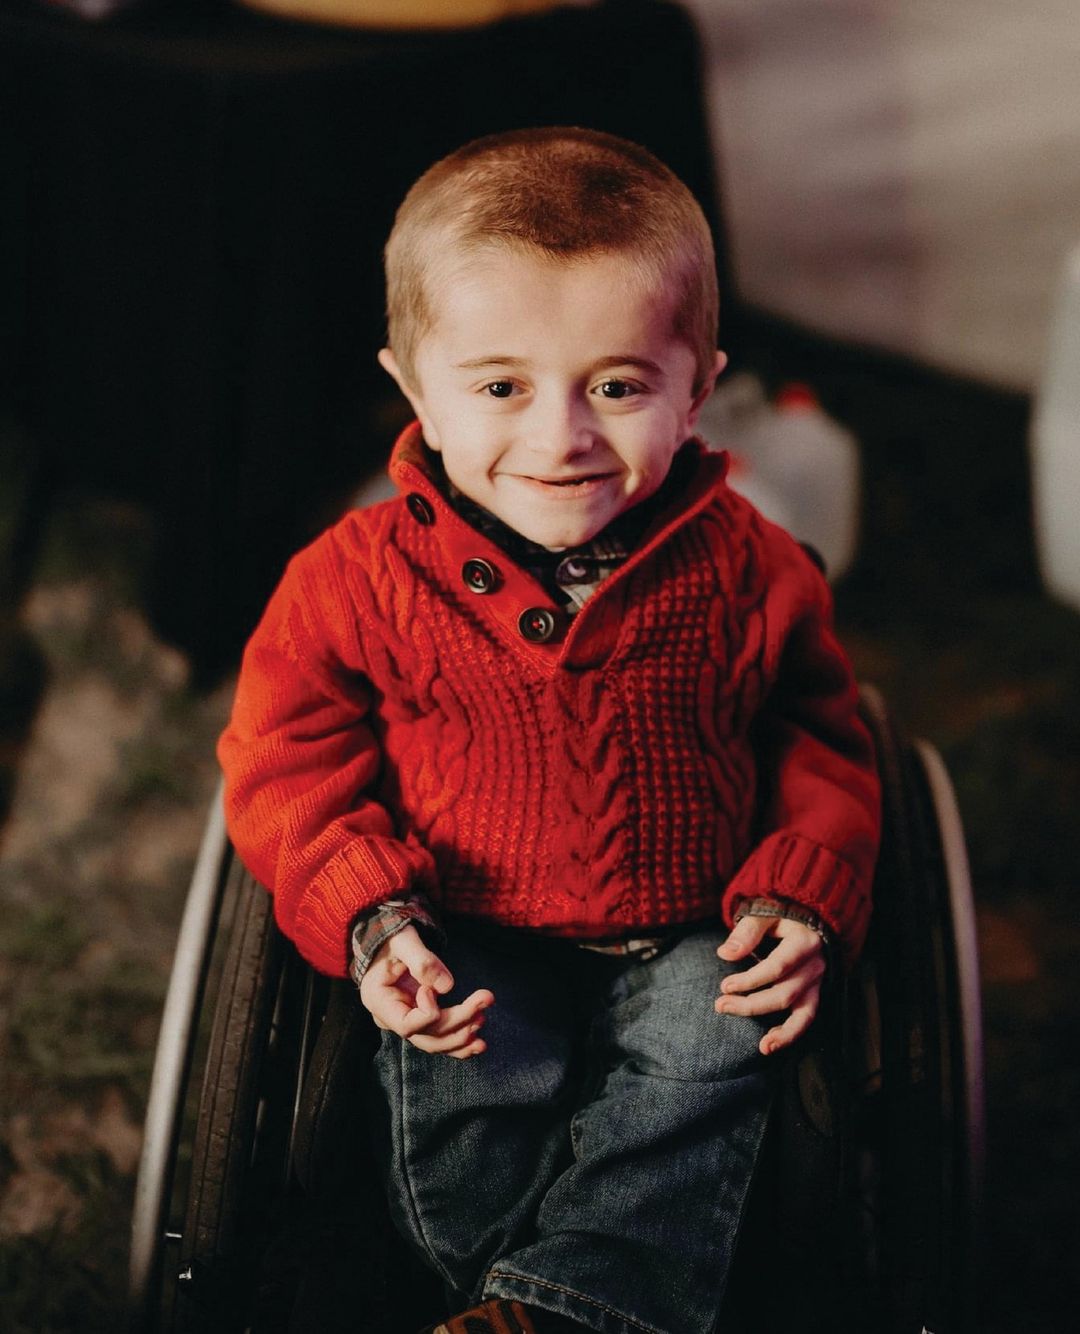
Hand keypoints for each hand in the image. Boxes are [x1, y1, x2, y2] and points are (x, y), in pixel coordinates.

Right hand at [359, 925, 492, 1058]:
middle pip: (426, 1036)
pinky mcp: (419, 1021)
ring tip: (482, 1018)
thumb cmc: (393, 938)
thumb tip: (447, 986)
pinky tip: (478, 1045)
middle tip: (484, 1000)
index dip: (428, 1013)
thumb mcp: (403, 941)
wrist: (389, 941)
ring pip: (435, 1042)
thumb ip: (422, 960)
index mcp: (378, 1001)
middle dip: (458, 1022)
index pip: (406, 1025)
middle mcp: (390, 1018)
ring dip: (462, 1035)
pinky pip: (439, 1039)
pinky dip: (459, 1044)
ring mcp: (405, 1022)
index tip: (433, 989)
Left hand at [714, 916, 825, 1055]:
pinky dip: (791, 1033)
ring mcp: (817, 981)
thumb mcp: (765, 912)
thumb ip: (747, 932)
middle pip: (784, 993)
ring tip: (762, 1047)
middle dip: (752, 1004)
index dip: (750, 980)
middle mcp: (815, 965)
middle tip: (721, 1005)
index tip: (725, 986)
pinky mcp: (814, 992)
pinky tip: (770, 1044)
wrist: (809, 916)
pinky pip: (807, 1018)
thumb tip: (725, 954)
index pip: (776, 967)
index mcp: (803, 942)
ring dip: (779, 1031)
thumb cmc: (782, 912)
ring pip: (801, 1012)